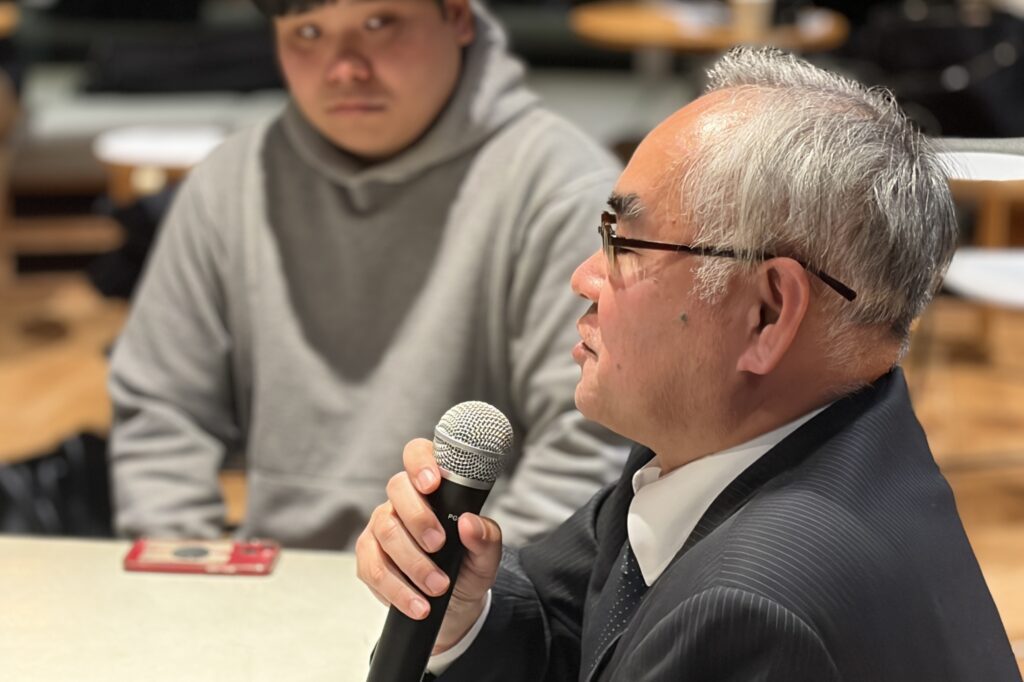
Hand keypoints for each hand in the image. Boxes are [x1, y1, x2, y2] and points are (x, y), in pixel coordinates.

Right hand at [355, 438, 502, 652]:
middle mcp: (402, 501)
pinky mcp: (369, 557)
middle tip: (439, 545)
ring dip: (413, 562)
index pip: (417, 454)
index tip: (433, 483)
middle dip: (418, 518)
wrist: (454, 604)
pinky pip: (373, 567)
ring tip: (438, 586)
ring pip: (385, 531)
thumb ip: (485, 537)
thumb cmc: (468, 566)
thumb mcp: (487, 555)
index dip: (421, 462)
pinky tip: (418, 604)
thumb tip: (468, 524)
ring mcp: (381, 527)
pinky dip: (397, 589)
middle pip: (397, 489)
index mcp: (431, 486)